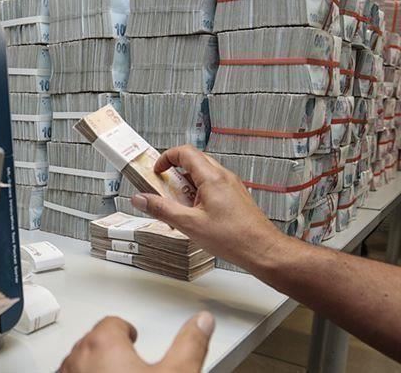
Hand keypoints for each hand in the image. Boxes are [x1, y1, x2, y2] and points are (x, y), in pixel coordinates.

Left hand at [59, 312, 214, 372]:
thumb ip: (190, 345)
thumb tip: (201, 323)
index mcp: (103, 344)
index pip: (112, 323)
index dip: (126, 331)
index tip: (132, 336)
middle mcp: (78, 360)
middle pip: (92, 342)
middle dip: (110, 350)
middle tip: (129, 363)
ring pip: (78, 365)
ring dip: (94, 369)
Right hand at [130, 145, 287, 270]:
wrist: (263, 250)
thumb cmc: (234, 238)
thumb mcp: (189, 224)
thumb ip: (162, 209)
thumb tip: (141, 199)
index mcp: (212, 178)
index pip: (185, 152)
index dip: (166, 158)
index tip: (156, 171)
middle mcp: (224, 177)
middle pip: (193, 162)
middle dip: (174, 174)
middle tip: (164, 190)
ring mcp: (231, 186)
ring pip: (203, 175)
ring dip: (186, 186)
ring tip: (179, 208)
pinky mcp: (235, 197)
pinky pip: (212, 187)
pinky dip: (198, 195)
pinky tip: (195, 216)